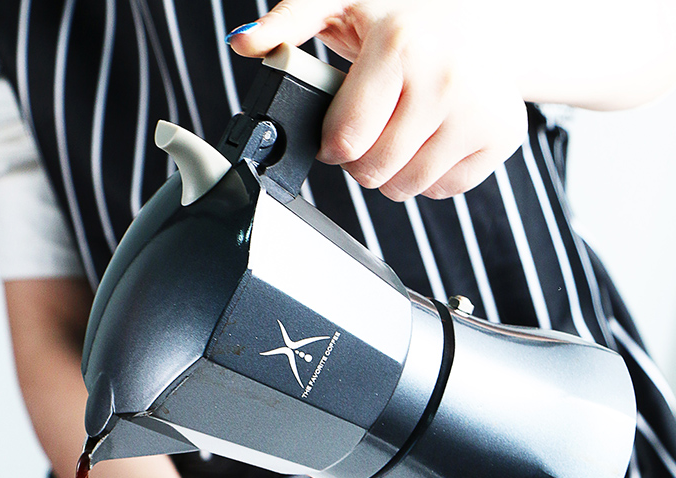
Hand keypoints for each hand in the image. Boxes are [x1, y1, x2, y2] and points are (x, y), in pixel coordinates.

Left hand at [228, 0, 527, 199]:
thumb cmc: (407, 12)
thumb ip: (290, 20)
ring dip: (393, 170)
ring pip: (406, 189)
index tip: (340, 127)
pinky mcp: (502, 137)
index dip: (333, 143)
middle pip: (373, 172)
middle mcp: (446, 80)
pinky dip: (431, 173)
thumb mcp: (342, 0)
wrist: (488, 13)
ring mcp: (480, 112)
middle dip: (360, 158)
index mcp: (401, 46)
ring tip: (402, 128)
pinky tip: (434, 133)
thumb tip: (244, 41)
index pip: (345, 142)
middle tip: (372, 126)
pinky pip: (443, 190)